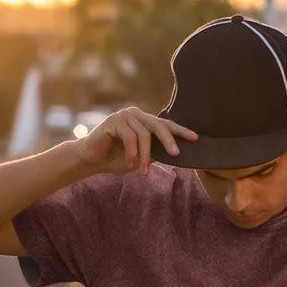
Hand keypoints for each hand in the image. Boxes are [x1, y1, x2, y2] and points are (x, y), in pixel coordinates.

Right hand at [73, 106, 197, 175]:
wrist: (91, 159)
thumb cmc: (115, 159)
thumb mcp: (139, 157)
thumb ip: (154, 152)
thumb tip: (173, 153)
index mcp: (144, 121)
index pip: (165, 124)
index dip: (180, 131)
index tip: (195, 138)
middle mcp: (136, 114)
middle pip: (158, 125)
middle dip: (169, 140)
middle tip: (176, 154)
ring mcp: (125, 115)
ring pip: (144, 135)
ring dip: (144, 156)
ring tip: (142, 172)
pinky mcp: (114, 120)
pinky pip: (130, 138)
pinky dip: (131, 154)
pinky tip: (129, 165)